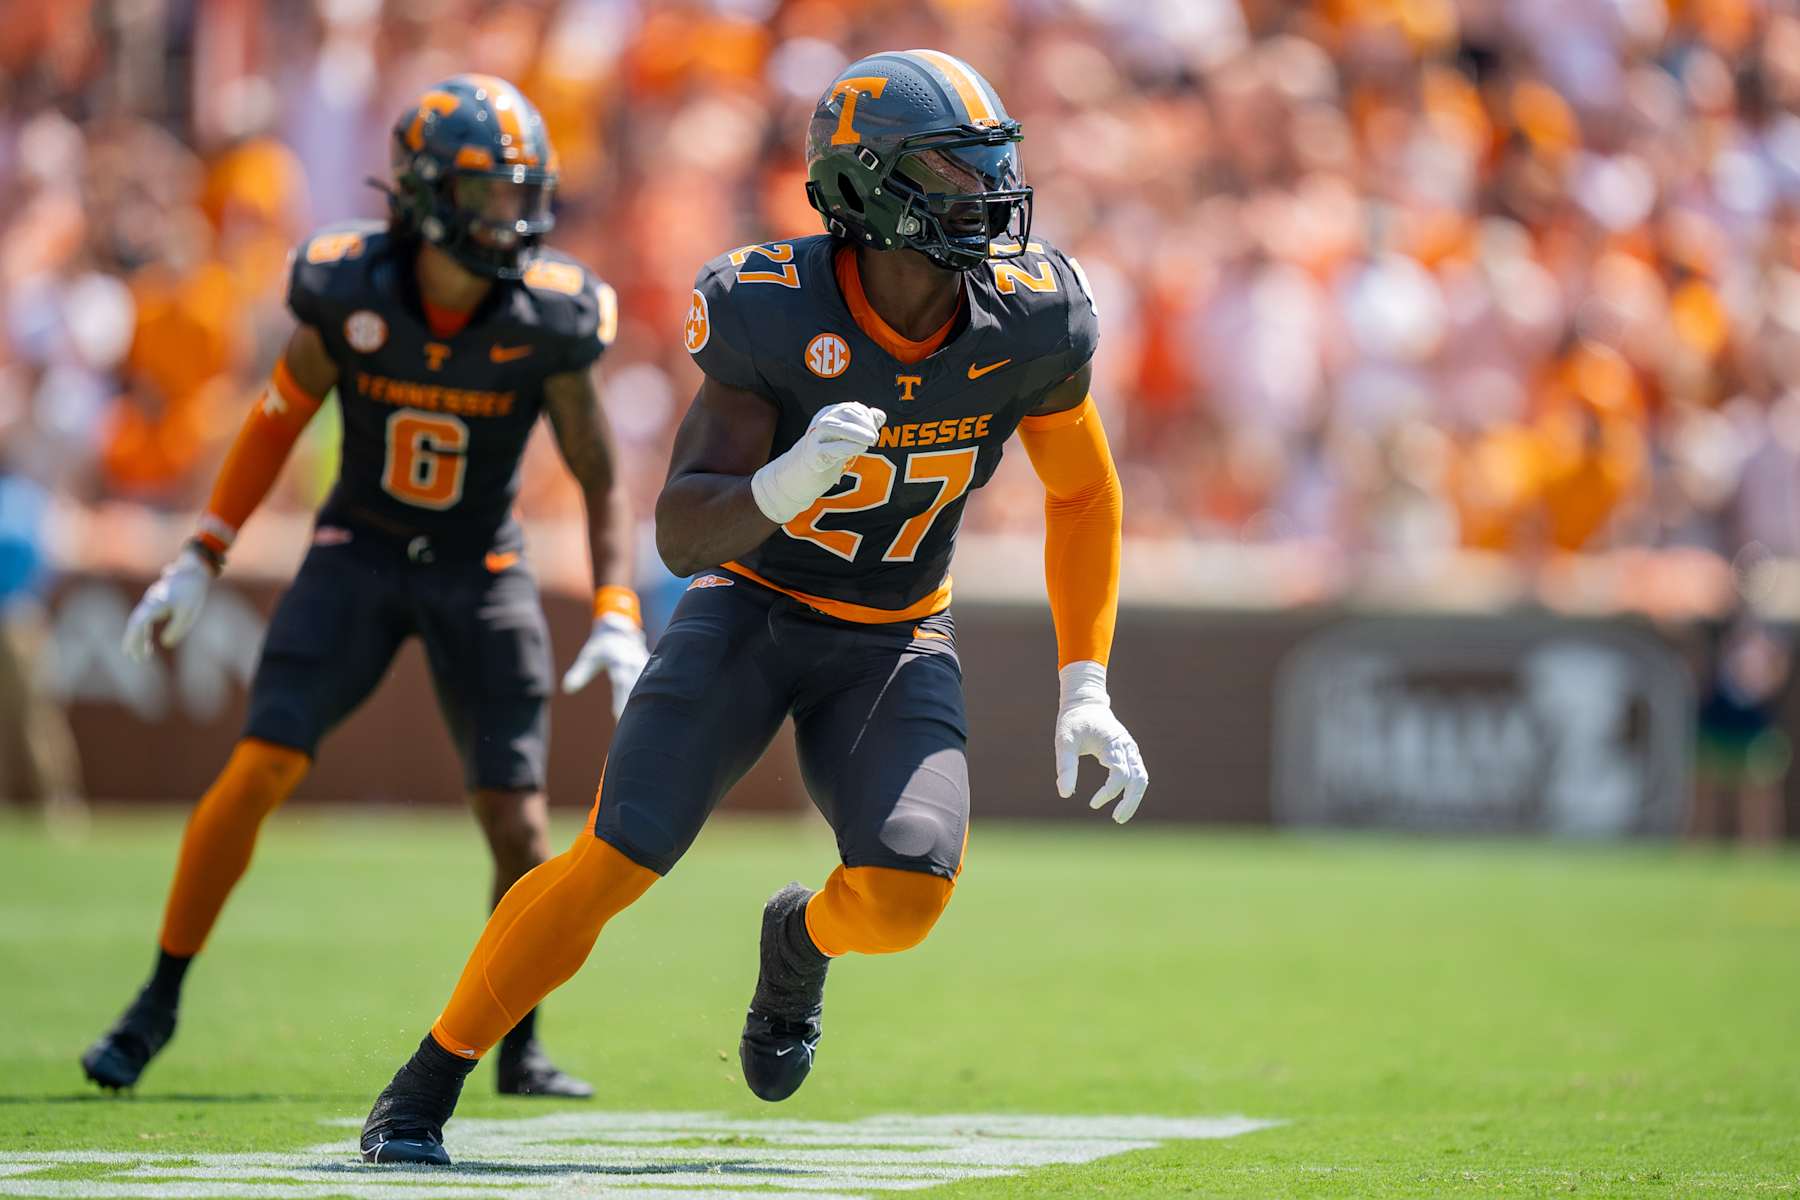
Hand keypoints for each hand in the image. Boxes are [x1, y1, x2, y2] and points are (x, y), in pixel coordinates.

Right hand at [122, 547, 213, 661]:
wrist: (192, 572)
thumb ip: (177, 628)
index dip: (133, 636)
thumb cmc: (192, 592)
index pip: (139, 622)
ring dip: (138, 640)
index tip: (128, 650)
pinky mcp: (154, 605)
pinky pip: (144, 622)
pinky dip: (144, 634)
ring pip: (138, 623)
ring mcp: (150, 603)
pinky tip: (147, 647)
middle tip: (136, 659)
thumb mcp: (188, 613)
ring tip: (141, 658)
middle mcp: (149, 602)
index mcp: (156, 603)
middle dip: (134, 642)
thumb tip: (165, 643)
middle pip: (135, 624)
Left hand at [561, 612, 649, 718]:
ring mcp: (644, 668)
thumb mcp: (588, 656)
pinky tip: (649, 718)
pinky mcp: (648, 673)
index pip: (621, 681)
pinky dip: (650, 702)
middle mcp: (634, 664)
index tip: (617, 716)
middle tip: (632, 728)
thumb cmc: (601, 645)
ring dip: (646, 706)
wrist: (619, 628)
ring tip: (644, 725)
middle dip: (635, 707)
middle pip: (637, 688)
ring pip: (648, 688)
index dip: (621, 698)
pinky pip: (651, 688)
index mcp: (620, 659)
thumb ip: (580, 672)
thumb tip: (566, 688)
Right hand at [750, 402, 886, 523]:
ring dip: (855, 431)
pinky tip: (861, 449)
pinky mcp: (813, 457)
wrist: (799, 475)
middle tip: (874, 437)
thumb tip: (880, 415)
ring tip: (871, 441)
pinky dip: (848, 447)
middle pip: (844, 412)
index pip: (850, 407)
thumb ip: (864, 425)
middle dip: (864, 423)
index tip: (875, 429)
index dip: (866, 416)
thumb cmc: (827, 453)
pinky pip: (831, 449)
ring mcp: (814, 439)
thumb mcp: (846, 437)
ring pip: (834, 426)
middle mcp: (819, 422)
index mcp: (828, 414)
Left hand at [1053, 660, 1147, 823]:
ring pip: (1142, 779)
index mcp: (1113, 743)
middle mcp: (1127, 747)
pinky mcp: (1128, 753)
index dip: (1109, 792)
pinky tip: (1121, 803)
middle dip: (1130, 802)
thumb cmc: (1073, 722)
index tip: (1093, 804)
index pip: (1120, 774)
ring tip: (1119, 816)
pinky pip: (1137, 775)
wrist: (1085, 704)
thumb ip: (1065, 767)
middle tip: (1117, 819)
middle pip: (1139, 779)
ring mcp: (1130, 750)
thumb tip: (1064, 794)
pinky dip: (1133, 790)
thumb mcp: (1064, 742)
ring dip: (1134, 799)